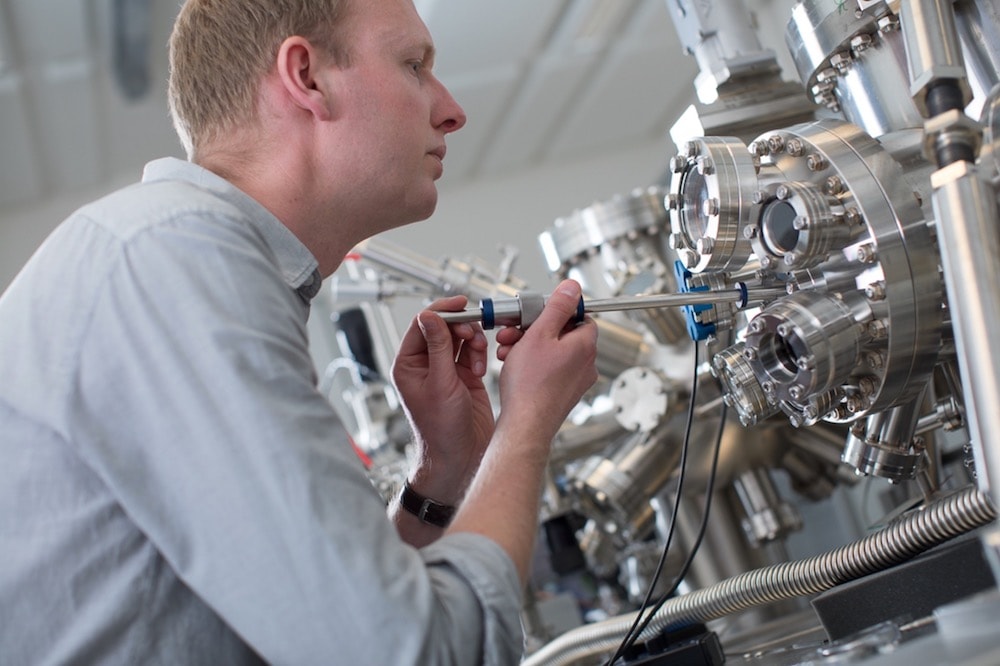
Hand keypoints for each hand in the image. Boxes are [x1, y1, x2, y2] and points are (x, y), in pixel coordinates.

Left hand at [391, 295, 493, 502]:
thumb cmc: (441, 430)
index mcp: (409, 365)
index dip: (441, 311)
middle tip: (474, 334)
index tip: (460, 303)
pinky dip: (480, 355)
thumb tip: (429, 316)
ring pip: (460, 339)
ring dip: (473, 341)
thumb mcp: (440, 383)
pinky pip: (473, 354)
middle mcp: (426, 366)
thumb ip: (437, 347)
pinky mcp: (465, 378)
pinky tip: (482, 368)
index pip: (422, 325)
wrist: (460, 457)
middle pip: (444, 329)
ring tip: (479, 354)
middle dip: (462, 328)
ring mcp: (446, 371)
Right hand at [493, 280, 598, 445]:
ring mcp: (575, 381)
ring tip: (509, 350)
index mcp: (585, 346)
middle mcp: (585, 364)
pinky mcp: (563, 393)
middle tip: (515, 330)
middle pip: (563, 333)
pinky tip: (514, 365)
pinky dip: (532, 363)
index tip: (540, 312)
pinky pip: (549, 369)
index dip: (558, 311)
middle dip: (534, 329)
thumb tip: (572, 288)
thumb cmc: (530, 385)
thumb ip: (557, 307)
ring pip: (552, 351)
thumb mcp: (539, 334)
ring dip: (529, 345)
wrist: (524, 424)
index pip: (580, 316)